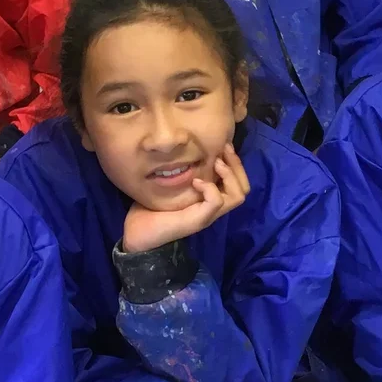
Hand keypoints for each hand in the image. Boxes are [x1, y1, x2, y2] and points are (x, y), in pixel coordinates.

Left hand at [122, 145, 250, 252]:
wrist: (137, 235)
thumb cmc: (149, 210)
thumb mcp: (169, 186)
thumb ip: (180, 172)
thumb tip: (182, 149)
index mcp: (208, 201)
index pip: (238, 183)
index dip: (235, 163)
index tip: (224, 146)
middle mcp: (213, 209)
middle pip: (244, 189)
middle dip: (237, 165)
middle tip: (224, 149)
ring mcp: (208, 215)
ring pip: (238, 196)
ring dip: (230, 175)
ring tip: (215, 164)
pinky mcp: (198, 220)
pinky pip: (216, 201)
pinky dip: (209, 188)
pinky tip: (195, 181)